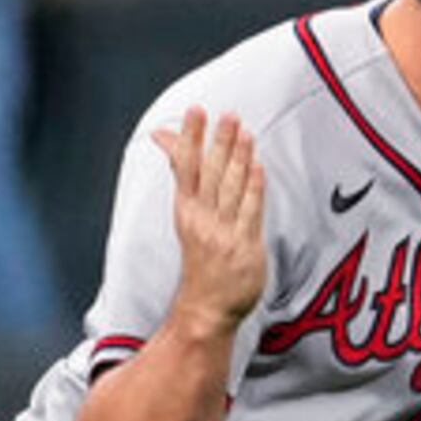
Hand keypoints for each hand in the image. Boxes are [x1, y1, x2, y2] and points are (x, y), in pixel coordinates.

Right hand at [151, 107, 268, 333]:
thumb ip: (185, 175)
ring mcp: (223, 233)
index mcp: (185, 210)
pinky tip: (258, 167)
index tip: (196, 113)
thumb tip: (162, 138)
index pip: (185, 166)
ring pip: (231, 188)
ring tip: (245, 132)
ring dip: (239, 158)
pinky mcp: (245, 246)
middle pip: (210, 173)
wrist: (206, 307)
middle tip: (228, 115)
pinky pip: (250, 212)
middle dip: (219, 142)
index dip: (191, 138)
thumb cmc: (200, 257)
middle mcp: (202, 219)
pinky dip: (254, 188)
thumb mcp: (187, 214)